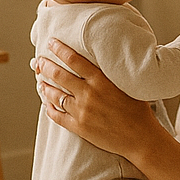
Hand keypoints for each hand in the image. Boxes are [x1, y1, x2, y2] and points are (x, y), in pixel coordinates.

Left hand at [34, 41, 160, 159]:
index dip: (60, 49)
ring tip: (39, 81)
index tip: (51, 43)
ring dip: (45, 87)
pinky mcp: (80, 128)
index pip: (74, 60)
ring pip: (56, 96)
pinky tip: (46, 104)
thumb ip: (109, 74)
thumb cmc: (138, 110)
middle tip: (38, 60)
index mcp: (101, 81)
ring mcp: (82, 112)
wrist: (141, 137)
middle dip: (46, 66)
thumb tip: (98, 60)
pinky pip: (58, 116)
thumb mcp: (126, 84)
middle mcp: (89, 94)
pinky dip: (50, 108)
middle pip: (60, 76)